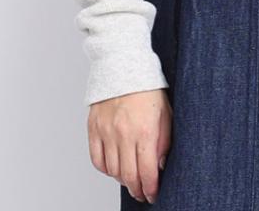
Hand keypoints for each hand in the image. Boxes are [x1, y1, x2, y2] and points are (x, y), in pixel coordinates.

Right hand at [88, 88, 171, 202]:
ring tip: (130, 179)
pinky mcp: (93, 128)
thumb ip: (164, 141)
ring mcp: (106, 132)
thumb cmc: (147, 88)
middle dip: (137, 190)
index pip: (147, 172)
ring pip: (112, 171)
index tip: (153, 194)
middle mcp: (124, 134)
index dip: (150, 189)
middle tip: (142, 193)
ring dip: (122, 180)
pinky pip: (97, 159)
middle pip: (128, 176)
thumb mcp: (165, 112)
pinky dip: (105, 169)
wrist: (123, 65)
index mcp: (144, 131)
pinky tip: (114, 167)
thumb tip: (159, 165)